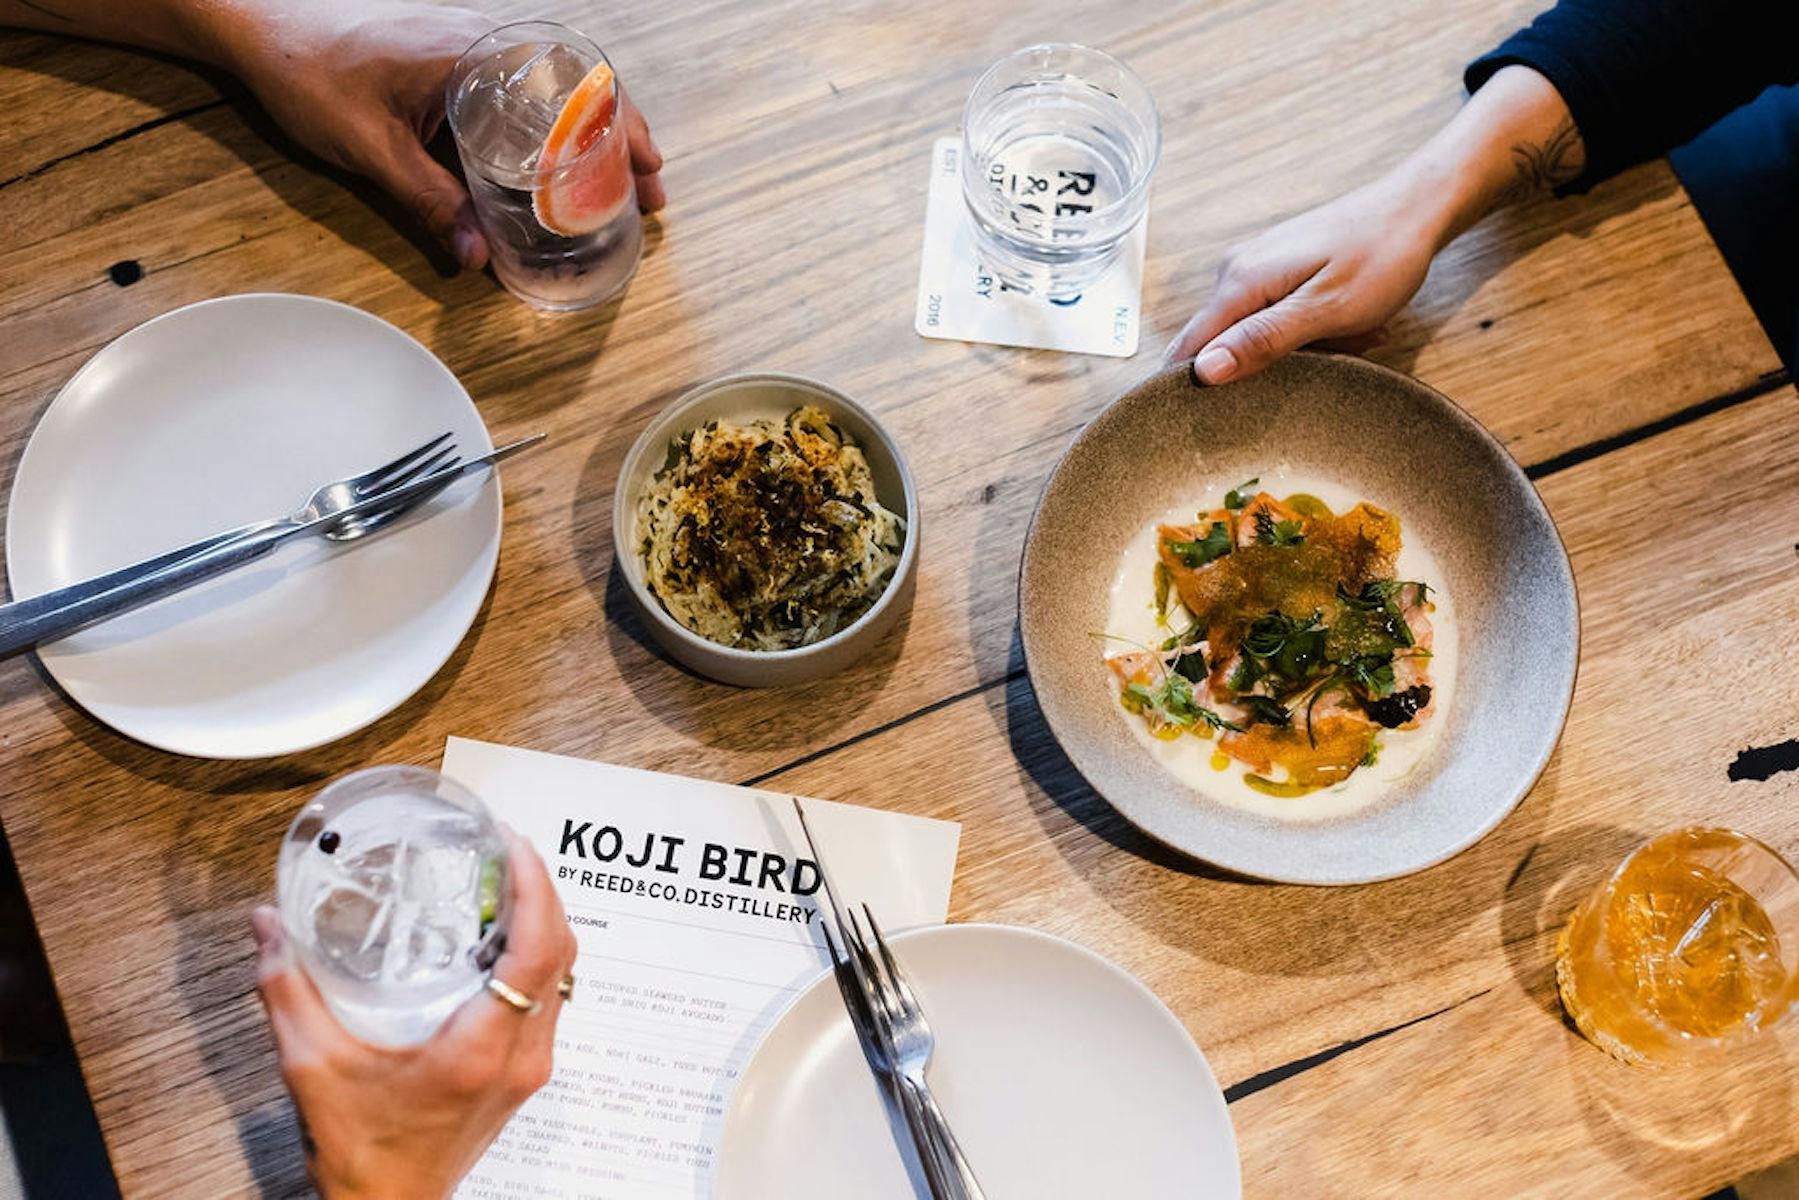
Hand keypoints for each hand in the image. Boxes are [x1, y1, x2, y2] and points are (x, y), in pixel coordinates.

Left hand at [214, 2, 664, 270]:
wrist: (262, 26)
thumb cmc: (310, 72)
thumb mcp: (370, 148)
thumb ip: (427, 202)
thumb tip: (478, 259)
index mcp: (478, 53)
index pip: (577, 85)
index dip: (623, 131)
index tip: (647, 173)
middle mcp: (488, 40)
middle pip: (584, 86)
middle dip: (625, 139)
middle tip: (649, 193)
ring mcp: (477, 43)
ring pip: (563, 86)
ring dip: (597, 132)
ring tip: (620, 181)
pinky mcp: (460, 55)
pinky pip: (530, 86)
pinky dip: (561, 122)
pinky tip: (564, 161)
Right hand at [251, 835, 577, 1199]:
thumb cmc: (359, 1152)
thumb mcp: (312, 1068)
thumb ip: (287, 989)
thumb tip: (268, 924)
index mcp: (479, 1050)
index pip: (537, 952)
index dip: (535, 890)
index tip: (515, 845)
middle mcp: (520, 1056)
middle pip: (561, 952)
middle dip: (542, 890)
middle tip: (507, 846)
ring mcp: (530, 1066)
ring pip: (562, 973)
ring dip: (545, 921)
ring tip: (508, 879)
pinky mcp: (526, 1073)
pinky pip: (549, 997)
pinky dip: (536, 956)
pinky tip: (500, 936)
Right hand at [1165, 65, 1580, 384]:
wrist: (1416, 209)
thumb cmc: (1382, 258)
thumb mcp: (1327, 310)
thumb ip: (1262, 340)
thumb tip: (1204, 370)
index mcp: (1241, 281)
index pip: (1188, 348)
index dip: (1194, 388)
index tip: (1221, 416)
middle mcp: (1236, 270)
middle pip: (1221, 344)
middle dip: (1263, 366)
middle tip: (1324, 358)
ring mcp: (1254, 267)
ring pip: (1252, 333)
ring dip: (1295, 348)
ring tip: (1344, 337)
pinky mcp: (1274, 269)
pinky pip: (1273, 316)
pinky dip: (1307, 330)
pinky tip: (1343, 324)